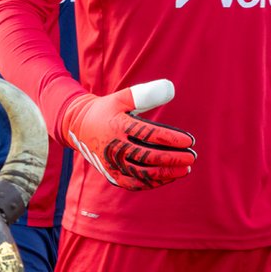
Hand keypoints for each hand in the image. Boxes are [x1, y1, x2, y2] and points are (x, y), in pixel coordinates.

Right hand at [60, 79, 195, 190]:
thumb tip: (170, 87)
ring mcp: (112, 164)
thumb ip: (145, 93)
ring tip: (186, 169)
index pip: (149, 134)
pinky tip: (169, 176)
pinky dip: (154, 182)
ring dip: (167, 173)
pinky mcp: (112, 175)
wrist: (78, 128)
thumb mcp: (121, 97)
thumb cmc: (106, 110)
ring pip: (143, 174)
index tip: (189, 140)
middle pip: (148, 157)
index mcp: (116, 126)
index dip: (171, 139)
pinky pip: (136, 183)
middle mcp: (113, 147)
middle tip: (192, 156)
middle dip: (173, 158)